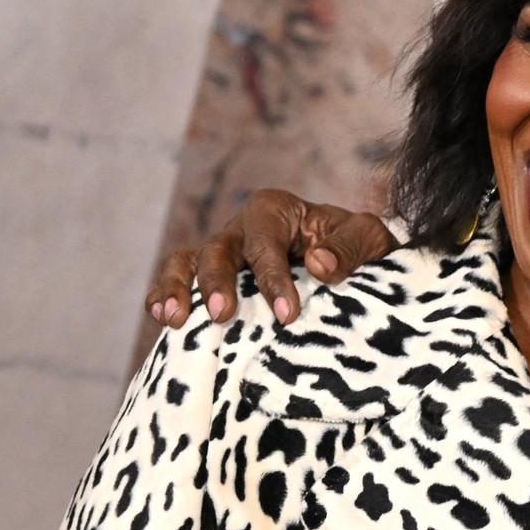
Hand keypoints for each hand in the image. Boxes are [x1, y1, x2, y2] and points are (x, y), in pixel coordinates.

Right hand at [145, 189, 397, 327]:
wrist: (351, 259)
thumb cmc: (356, 246)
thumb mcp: (369, 237)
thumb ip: (348, 246)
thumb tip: (318, 263)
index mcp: (277, 210)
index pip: (267, 243)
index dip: (273, 279)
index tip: (287, 315)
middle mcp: (243, 227)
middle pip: (218, 249)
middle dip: (217, 282)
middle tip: (222, 314)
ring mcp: (224, 252)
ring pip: (188, 260)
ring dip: (178, 288)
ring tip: (173, 318)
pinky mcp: (212, 276)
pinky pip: (178, 278)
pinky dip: (164, 293)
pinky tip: (161, 317)